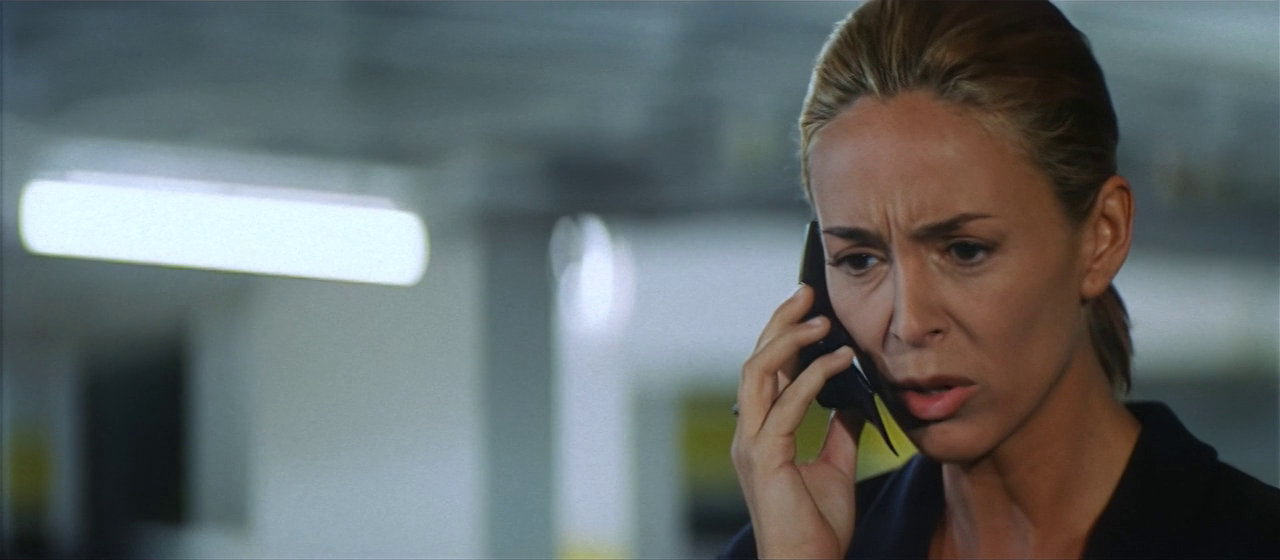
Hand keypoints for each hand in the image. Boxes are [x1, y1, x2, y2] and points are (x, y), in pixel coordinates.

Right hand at [731, 285, 865, 557]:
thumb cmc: (816, 527)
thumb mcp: (835, 467)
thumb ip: (838, 432)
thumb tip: (852, 400)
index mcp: (760, 433)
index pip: (767, 371)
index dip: (785, 336)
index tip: (812, 310)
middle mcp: (749, 432)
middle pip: (756, 360)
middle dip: (780, 322)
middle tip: (809, 293)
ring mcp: (752, 443)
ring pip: (758, 371)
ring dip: (789, 338)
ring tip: (821, 318)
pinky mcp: (765, 456)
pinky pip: (787, 403)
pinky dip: (814, 375)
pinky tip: (842, 360)